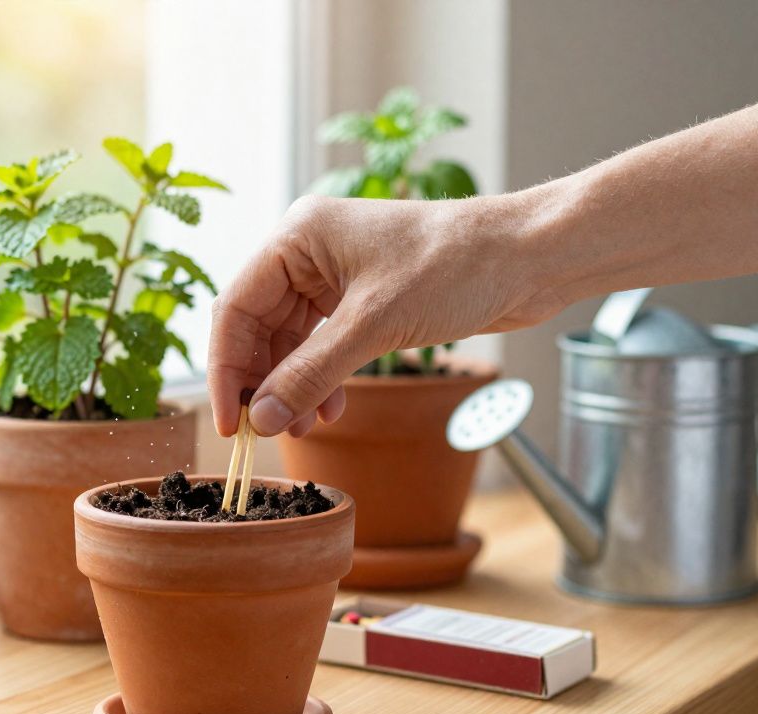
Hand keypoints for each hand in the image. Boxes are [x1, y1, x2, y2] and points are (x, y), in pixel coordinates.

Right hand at [207, 192, 562, 437]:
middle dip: (260, 382)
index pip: (236, 307)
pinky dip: (321, 378)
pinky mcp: (365, 298)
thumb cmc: (456, 266)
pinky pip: (322, 344)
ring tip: (299, 428)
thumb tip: (260, 418)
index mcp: (298, 236)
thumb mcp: (374, 325)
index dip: (227, 368)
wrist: (530, 257)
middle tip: (261, 432)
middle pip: (258, 326)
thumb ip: (310, 373)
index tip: (230, 423)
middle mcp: (310, 251)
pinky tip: (329, 409)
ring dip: (291, 386)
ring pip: (290, 340)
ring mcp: (337, 275)